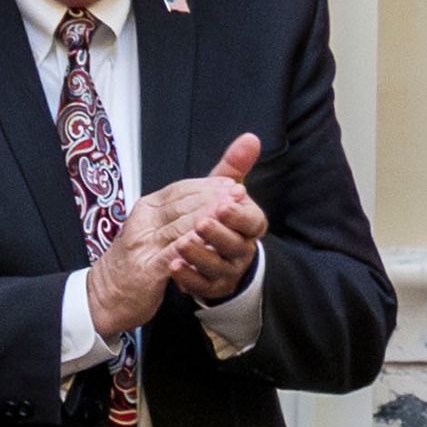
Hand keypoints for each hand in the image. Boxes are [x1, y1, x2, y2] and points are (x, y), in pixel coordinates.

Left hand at [146, 134, 268, 303]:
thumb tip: (250, 138)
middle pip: (235, 246)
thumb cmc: (218, 218)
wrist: (211, 254)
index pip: (254, 223)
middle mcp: (242, 251)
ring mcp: (227, 271)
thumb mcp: (224, 192)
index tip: (224, 204)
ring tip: (180, 243)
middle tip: (200, 223)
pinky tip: (172, 266)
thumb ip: (234, 167)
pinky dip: (187, 276)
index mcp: (250, 227)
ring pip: (217, 267)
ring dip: (199, 254)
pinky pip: (200, 286)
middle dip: (218, 234)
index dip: (240, 215)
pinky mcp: (210, 288)